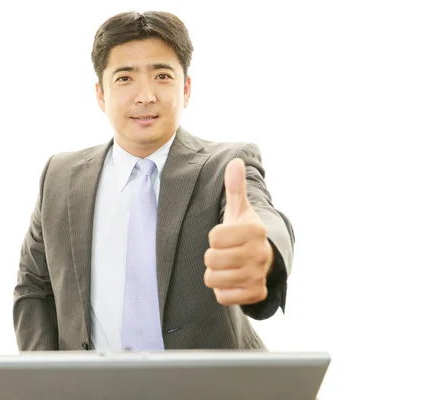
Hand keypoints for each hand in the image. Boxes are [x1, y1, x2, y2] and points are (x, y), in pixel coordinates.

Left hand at [204, 158, 273, 305]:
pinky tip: (232, 280)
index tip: (225, 237)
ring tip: (227, 266)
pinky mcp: (255, 294)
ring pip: (214, 279)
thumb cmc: (244, 232)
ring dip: (216, 273)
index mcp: (254, 231)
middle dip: (212, 257)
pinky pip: (222, 297)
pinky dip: (222, 291)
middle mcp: (259, 253)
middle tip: (224, 253)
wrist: (265, 259)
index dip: (214, 237)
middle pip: (211, 259)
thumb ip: (234, 188)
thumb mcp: (239, 210)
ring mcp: (258, 275)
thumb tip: (235, 161)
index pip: (214, 237)